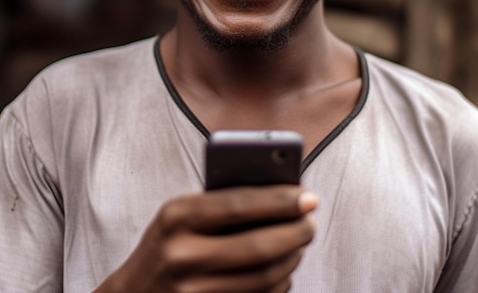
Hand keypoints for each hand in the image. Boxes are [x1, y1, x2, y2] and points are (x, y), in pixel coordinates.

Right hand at [94, 185, 317, 292]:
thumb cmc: (166, 245)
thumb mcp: (181, 215)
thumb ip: (222, 203)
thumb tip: (282, 195)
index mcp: (177, 216)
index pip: (240, 205)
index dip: (281, 201)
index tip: (309, 197)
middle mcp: (182, 255)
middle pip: (258, 246)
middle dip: (295, 233)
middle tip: (311, 223)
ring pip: (263, 278)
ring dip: (291, 259)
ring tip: (299, 244)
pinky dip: (279, 285)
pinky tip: (283, 271)